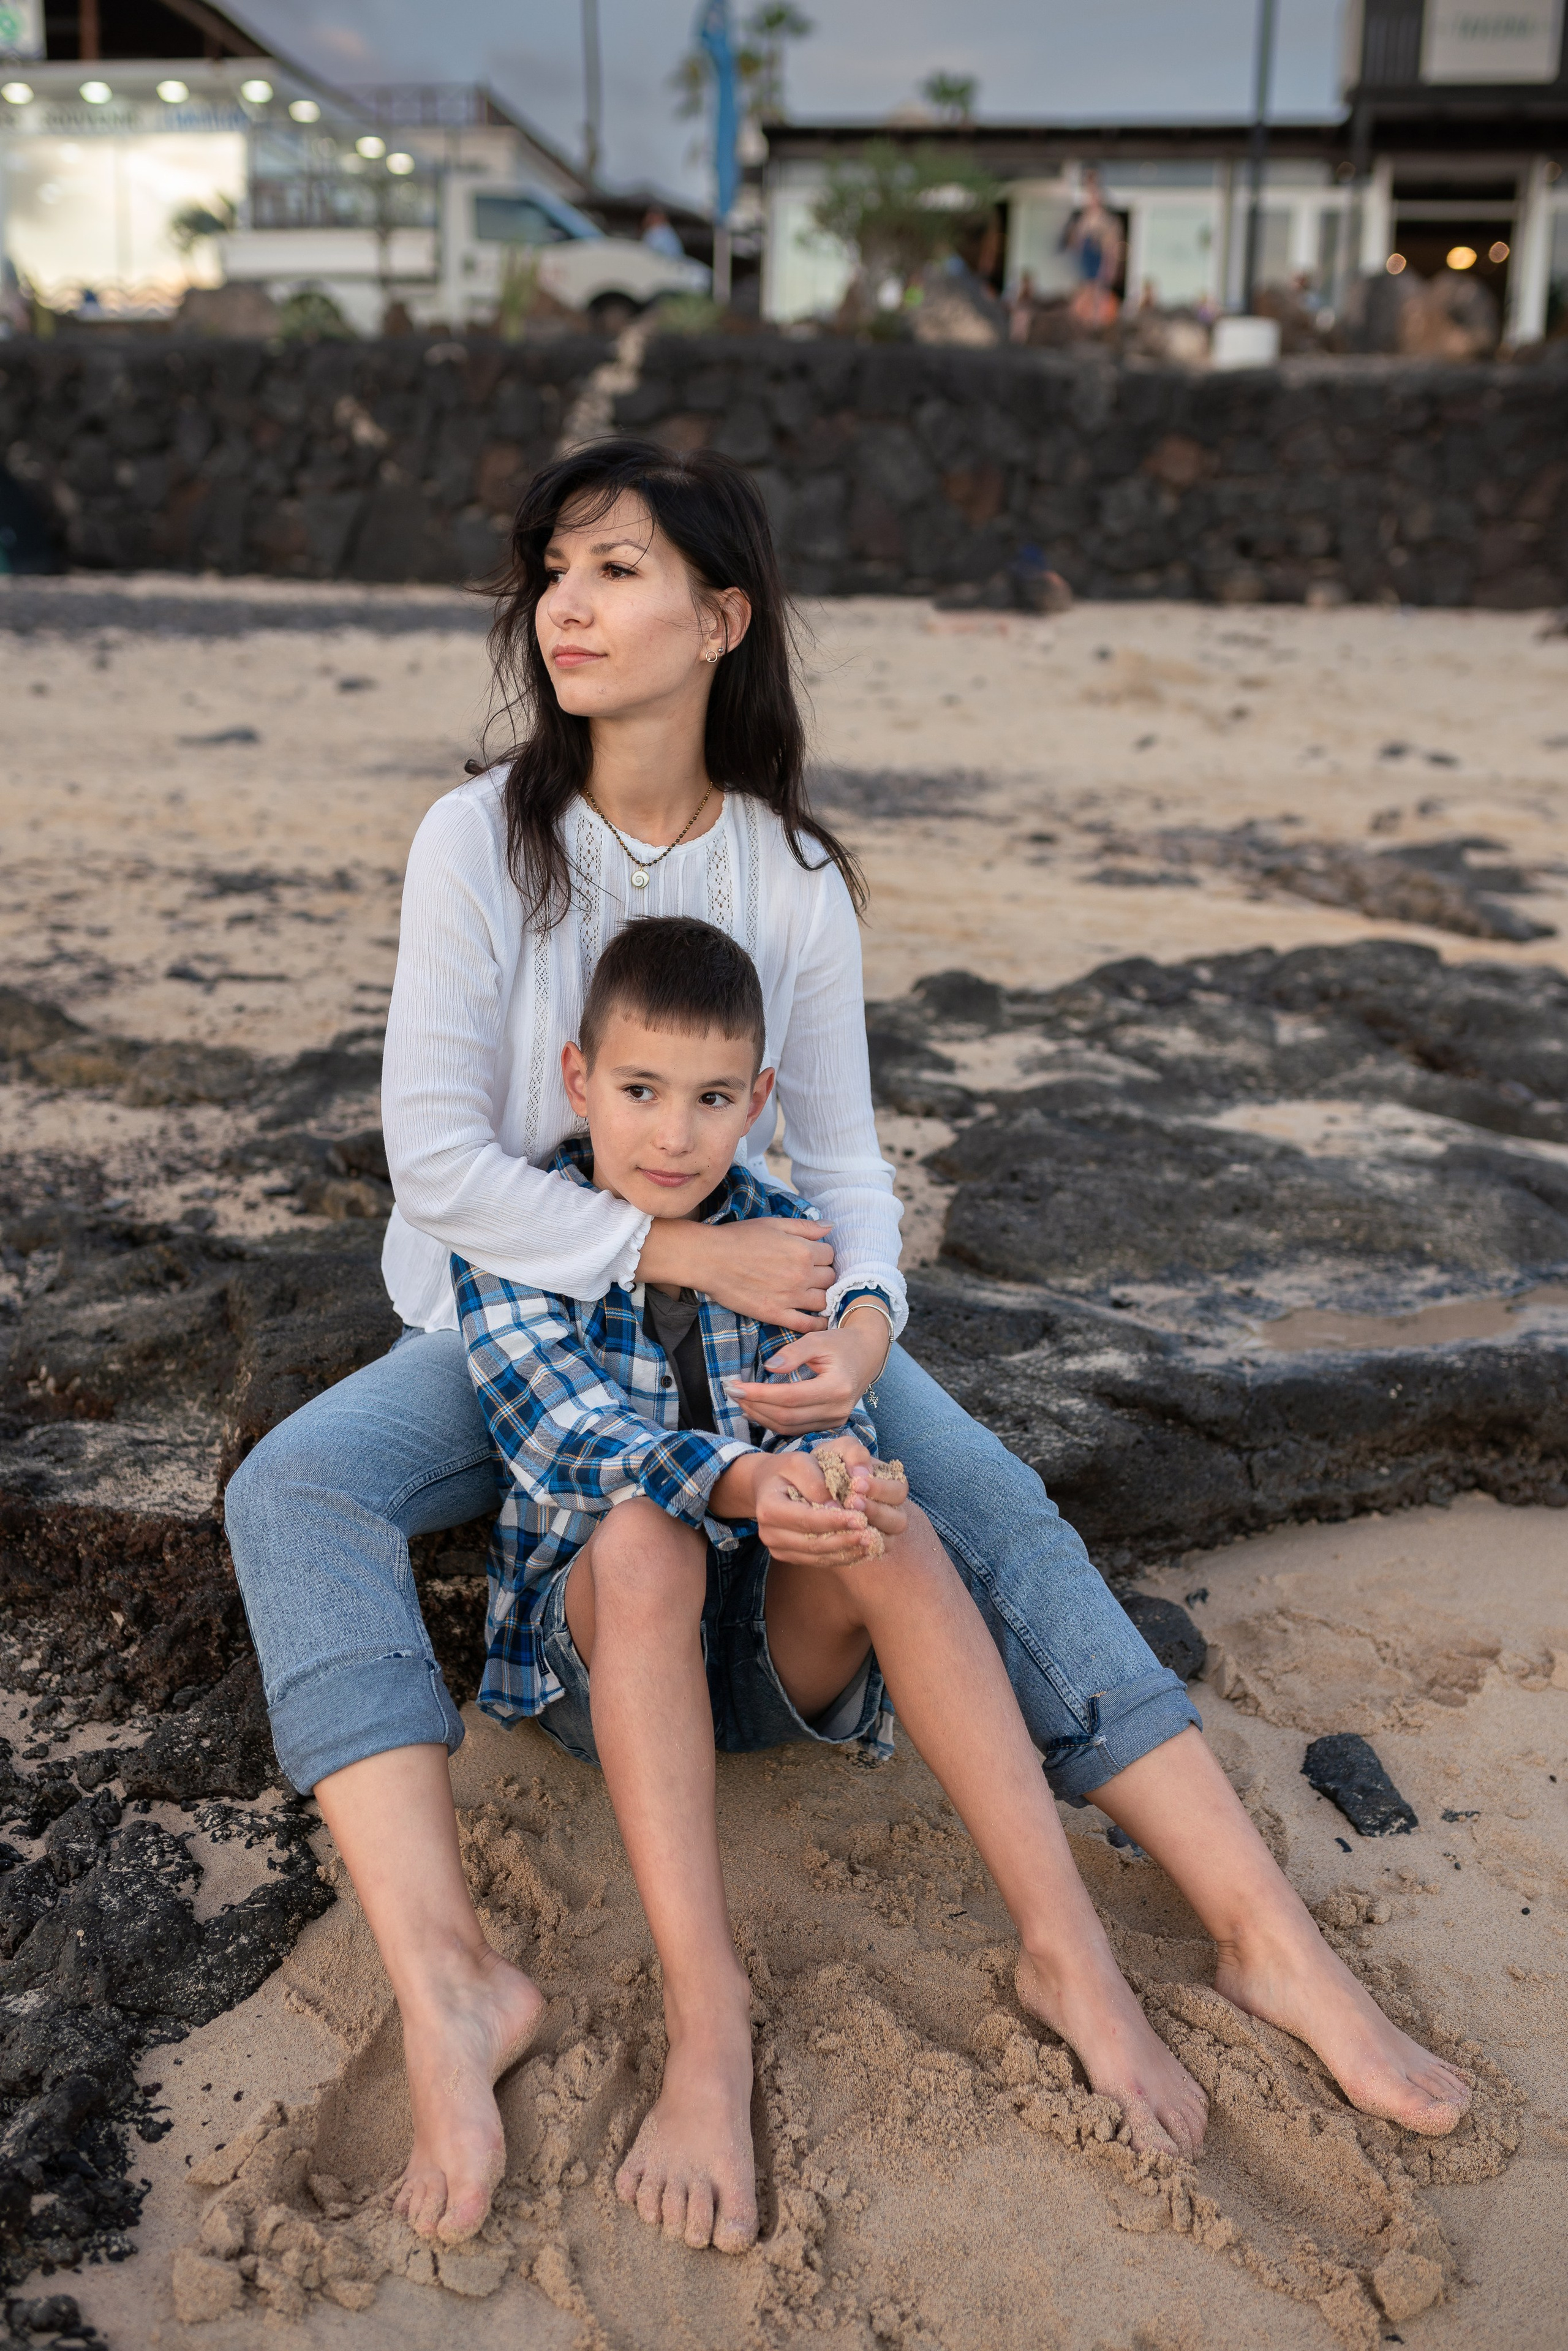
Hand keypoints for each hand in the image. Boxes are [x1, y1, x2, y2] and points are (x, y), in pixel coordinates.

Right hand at [637, 1216, 834, 1332]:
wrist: (710, 1259)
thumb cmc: (740, 1237)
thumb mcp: (775, 1223)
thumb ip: (805, 1226)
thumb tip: (830, 1226)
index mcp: (803, 1251)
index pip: (830, 1254)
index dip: (822, 1253)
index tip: (813, 1255)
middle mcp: (801, 1275)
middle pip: (830, 1278)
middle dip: (824, 1273)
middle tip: (811, 1273)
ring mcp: (790, 1297)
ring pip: (824, 1300)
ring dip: (822, 1295)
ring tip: (812, 1292)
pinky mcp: (776, 1314)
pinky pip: (806, 1324)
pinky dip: (817, 1324)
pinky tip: (818, 1319)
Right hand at [709, 1441, 908, 1565]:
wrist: (769, 1484)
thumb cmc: (788, 1469)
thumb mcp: (801, 1462)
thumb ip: (817, 1481)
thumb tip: (837, 1506)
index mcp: (768, 1507)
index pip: (806, 1519)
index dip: (834, 1521)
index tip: (861, 1519)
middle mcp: (768, 1533)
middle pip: (812, 1542)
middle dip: (844, 1540)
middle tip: (871, 1536)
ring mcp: (777, 1548)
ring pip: (817, 1557)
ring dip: (846, 1552)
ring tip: (871, 1544)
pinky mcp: (789, 1556)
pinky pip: (817, 1561)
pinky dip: (841, 1557)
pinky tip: (860, 1550)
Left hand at [728, 1309, 889, 1435]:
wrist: (867, 1355)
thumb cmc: (841, 1344)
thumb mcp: (817, 1339)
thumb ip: (793, 1353)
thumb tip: (769, 1367)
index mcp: (837, 1387)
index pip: (789, 1397)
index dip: (759, 1394)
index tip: (734, 1385)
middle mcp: (838, 1409)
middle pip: (787, 1416)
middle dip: (754, 1405)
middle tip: (731, 1391)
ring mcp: (835, 1421)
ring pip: (789, 1427)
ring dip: (760, 1416)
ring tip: (740, 1400)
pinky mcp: (830, 1425)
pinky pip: (796, 1429)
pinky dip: (773, 1422)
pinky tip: (755, 1411)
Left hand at [798, 1434, 909, 1547]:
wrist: (813, 1488)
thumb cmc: (831, 1465)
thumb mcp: (840, 1452)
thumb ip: (854, 1454)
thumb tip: (862, 1472)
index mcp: (891, 1486)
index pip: (899, 1491)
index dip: (880, 1489)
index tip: (857, 1483)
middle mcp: (892, 1512)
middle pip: (899, 1520)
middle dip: (875, 1511)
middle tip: (852, 1502)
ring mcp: (882, 1533)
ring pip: (888, 1541)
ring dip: (867, 1530)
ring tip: (846, 1519)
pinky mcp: (867, 1549)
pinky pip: (870, 1554)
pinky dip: (858, 1548)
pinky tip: (841, 1537)